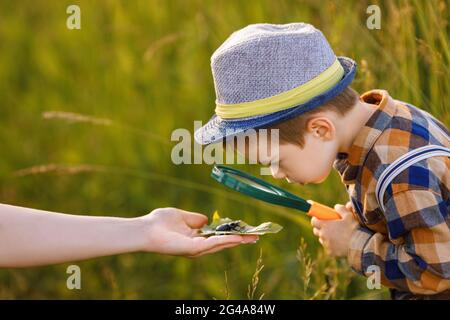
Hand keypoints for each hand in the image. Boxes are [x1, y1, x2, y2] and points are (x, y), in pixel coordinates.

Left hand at [139, 208, 258, 257]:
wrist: (146, 229)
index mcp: (196, 238)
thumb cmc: (159, 222)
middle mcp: (198, 246)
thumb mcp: (182, 216)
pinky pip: (213, 244)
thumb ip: (195, 219)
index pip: (218, 236)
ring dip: (238, 241)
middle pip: (224, 242)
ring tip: (253, 237)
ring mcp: (196, 249)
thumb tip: (206, 220)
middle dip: (241, 239)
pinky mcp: (193, 249)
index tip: (245, 229)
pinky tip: (238, 238)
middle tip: (257, 236)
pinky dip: (226, 240)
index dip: (232, 232)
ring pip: (222, 244)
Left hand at [310, 201, 357, 256]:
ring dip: (325, 237)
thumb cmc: (353, 228)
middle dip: (319, 228)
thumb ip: (341, 209)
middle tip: (326, 226)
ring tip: (334, 235)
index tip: (319, 218)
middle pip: (316, 231)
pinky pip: (328, 248)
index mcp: (325, 225)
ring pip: (322, 239)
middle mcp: (323, 235)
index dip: (315, 219)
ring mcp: (326, 244)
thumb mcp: (348, 215)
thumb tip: (336, 207)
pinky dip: (331, 246)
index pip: (314, 221)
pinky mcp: (330, 253)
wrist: (359, 244)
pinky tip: (338, 244)